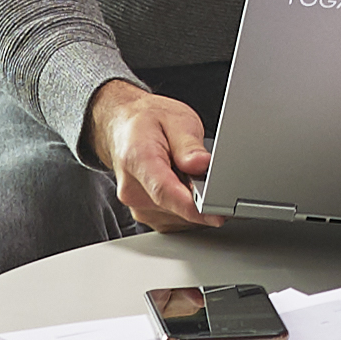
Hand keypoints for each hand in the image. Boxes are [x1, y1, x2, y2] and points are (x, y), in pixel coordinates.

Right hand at [84, 78, 215, 231]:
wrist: (124, 127)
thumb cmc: (147, 123)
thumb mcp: (176, 119)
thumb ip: (189, 144)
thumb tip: (201, 165)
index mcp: (137, 159)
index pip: (164, 192)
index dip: (192, 207)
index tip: (216, 214)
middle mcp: (132, 189)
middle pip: (175, 207)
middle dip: (199, 197)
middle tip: (202, 171)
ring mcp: (136, 205)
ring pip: (178, 217)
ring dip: (192, 202)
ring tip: (185, 174)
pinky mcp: (145, 215)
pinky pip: (175, 220)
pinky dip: (186, 207)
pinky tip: (183, 186)